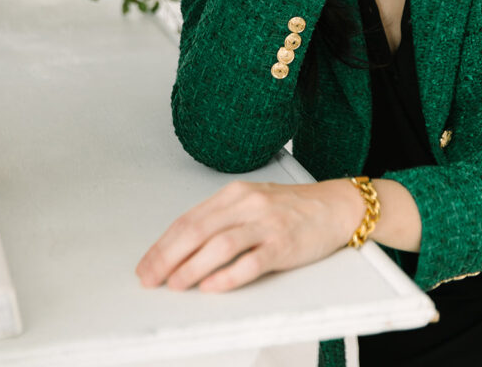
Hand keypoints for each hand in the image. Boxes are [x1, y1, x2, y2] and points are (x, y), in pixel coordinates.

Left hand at [136, 179, 361, 292]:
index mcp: (234, 194)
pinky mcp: (284, 244)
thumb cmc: (292, 207)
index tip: (146, 265)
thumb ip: (221, 219)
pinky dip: (228, 276)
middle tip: (150, 279)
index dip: (162, 245)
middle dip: (167, 257)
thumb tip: (182, 247)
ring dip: (192, 267)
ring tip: (176, 284)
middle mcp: (247, 204)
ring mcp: (266, 223)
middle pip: (197, 230)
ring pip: (220, 245)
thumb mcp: (252, 202)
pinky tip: (212, 287)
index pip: (188, 219)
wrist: (335, 205)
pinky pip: (251, 261)